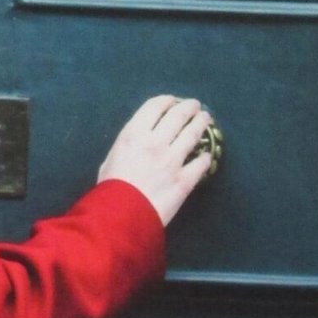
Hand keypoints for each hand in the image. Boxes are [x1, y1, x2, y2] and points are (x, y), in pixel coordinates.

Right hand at [97, 95, 216, 226]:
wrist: (121, 216)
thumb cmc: (110, 189)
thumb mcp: (110, 158)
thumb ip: (127, 146)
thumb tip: (139, 141)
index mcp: (134, 134)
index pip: (155, 107)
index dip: (167, 101)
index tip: (173, 101)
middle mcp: (156, 141)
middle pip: (178, 116)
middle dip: (189, 107)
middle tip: (196, 106)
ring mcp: (173, 160)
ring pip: (193, 134)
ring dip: (201, 124)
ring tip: (206, 120)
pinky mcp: (185, 179)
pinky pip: (200, 163)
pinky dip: (205, 157)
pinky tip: (207, 155)